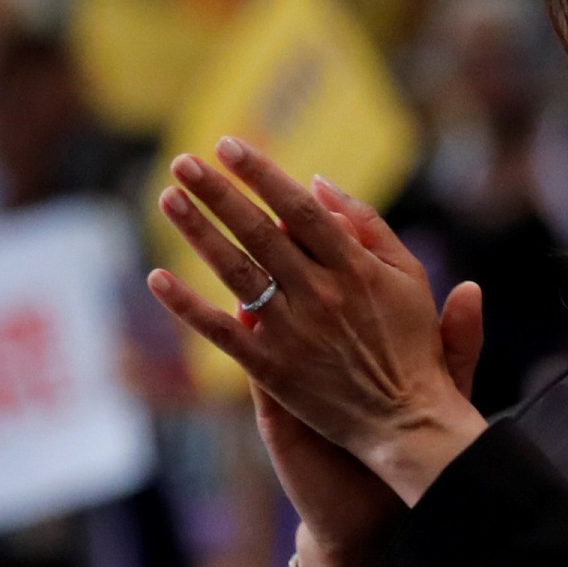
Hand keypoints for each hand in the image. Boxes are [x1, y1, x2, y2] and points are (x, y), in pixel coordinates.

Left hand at [148, 139, 487, 509]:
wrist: (407, 421)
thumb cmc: (411, 344)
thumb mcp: (409, 275)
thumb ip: (368, 225)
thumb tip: (317, 182)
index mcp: (354, 267)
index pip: (297, 208)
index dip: (260, 174)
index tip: (228, 146)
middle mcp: (319, 294)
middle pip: (258, 231)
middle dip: (218, 192)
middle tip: (183, 161)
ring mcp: (292, 332)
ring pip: (235, 272)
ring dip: (198, 233)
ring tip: (168, 199)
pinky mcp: (271, 369)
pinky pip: (221, 332)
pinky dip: (187, 306)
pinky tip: (156, 278)